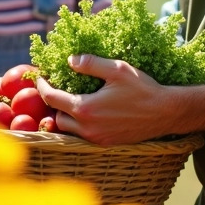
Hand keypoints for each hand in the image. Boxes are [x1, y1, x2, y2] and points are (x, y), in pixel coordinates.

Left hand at [35, 53, 169, 144]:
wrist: (165, 113)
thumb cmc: (142, 89)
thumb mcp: (117, 69)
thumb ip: (90, 64)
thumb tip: (70, 60)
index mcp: (85, 108)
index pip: (52, 98)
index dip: (42, 85)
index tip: (39, 76)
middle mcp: (87, 128)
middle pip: (57, 116)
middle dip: (53, 102)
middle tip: (57, 86)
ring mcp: (97, 139)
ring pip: (68, 130)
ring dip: (65, 116)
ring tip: (71, 99)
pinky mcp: (106, 144)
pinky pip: (83, 136)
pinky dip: (79, 125)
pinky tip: (88, 111)